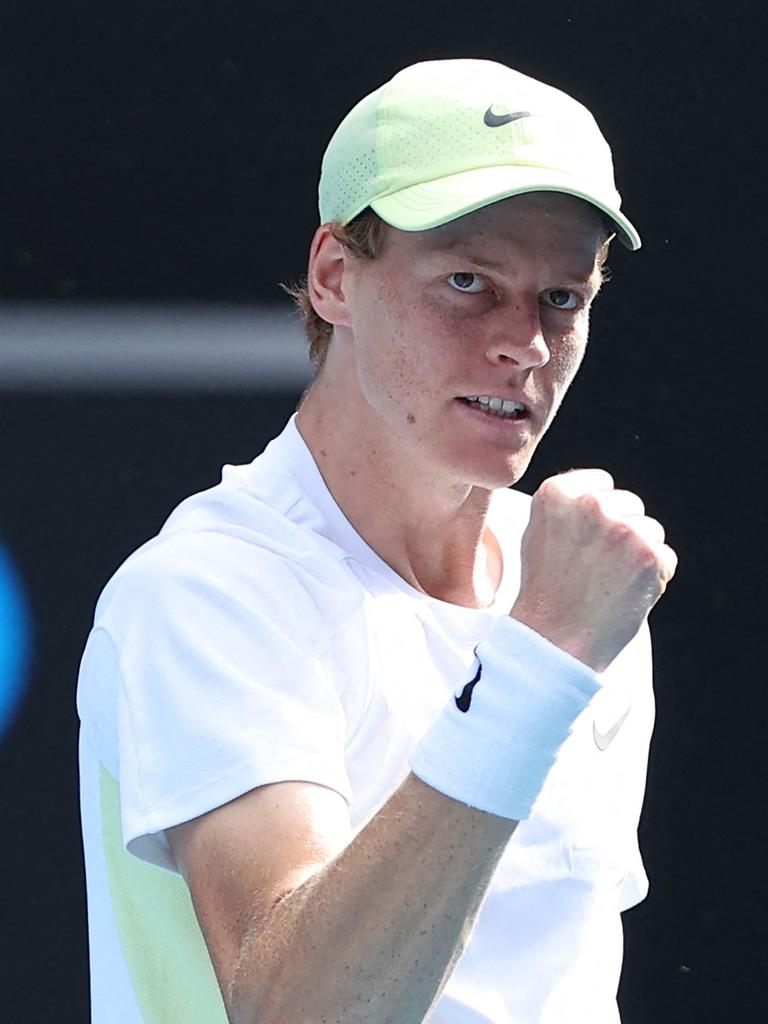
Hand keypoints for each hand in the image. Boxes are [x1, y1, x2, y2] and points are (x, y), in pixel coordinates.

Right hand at [510, 469, 677, 671]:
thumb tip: (599, 491)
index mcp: (556, 494)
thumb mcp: (539, 534)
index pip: (601, 483)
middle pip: (630, 504)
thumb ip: (567, 506)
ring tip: (607, 583)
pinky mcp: (650, 555)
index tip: (583, 542)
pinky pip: (665, 557)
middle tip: (596, 568)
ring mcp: (621, 529)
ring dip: (639, 555)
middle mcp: (589, 504)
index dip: (599, 514)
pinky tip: (625, 594)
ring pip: (651, 530)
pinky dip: (653, 578)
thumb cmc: (546, 592)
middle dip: (621, 532)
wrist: (556, 640)